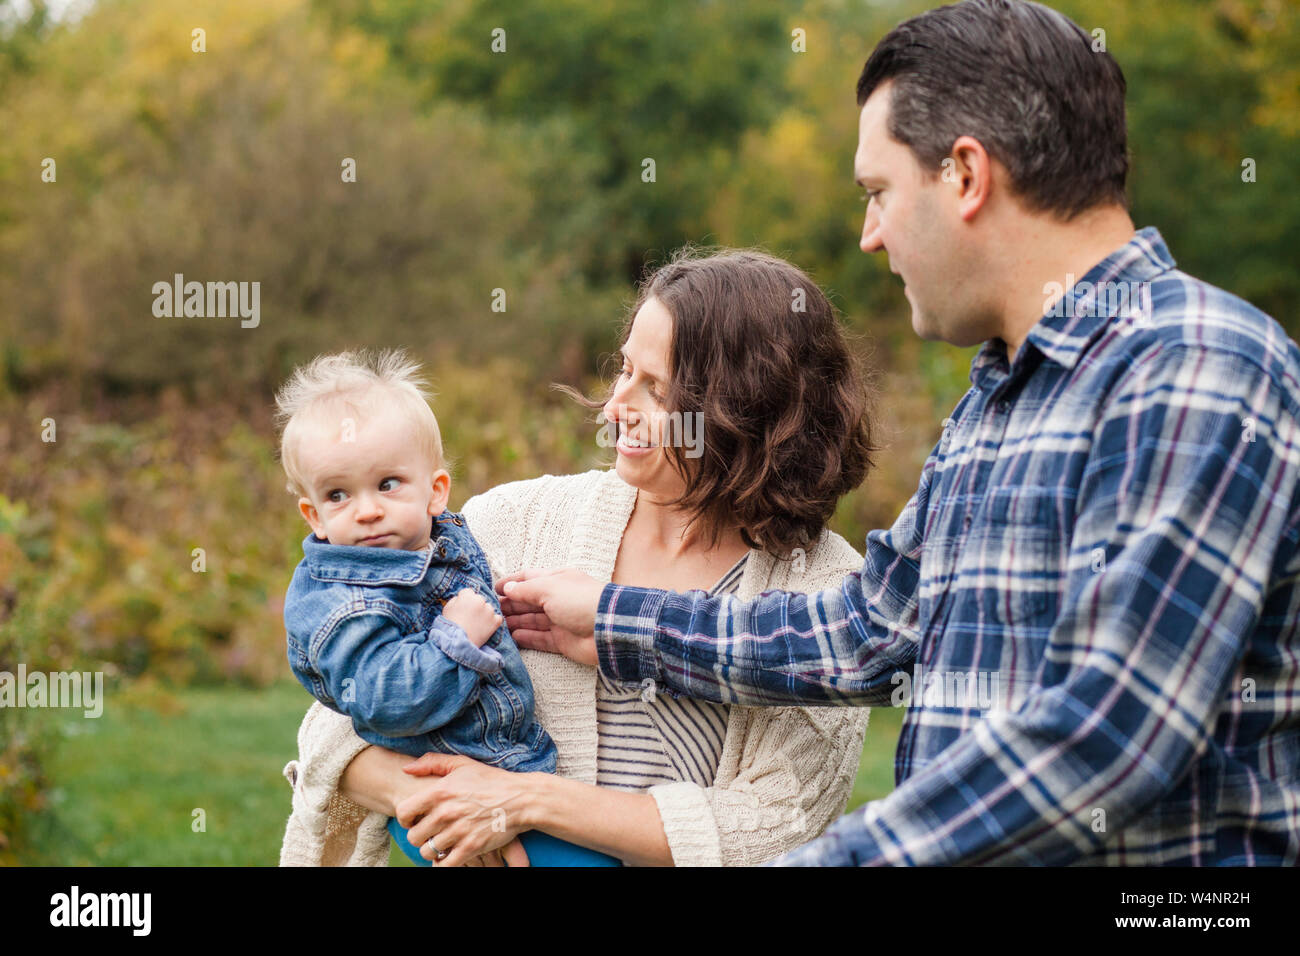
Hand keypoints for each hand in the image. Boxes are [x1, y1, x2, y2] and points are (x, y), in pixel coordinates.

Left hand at [396, 752, 537, 867]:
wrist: (521, 799)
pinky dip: (443, 863)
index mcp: (440, 791)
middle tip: (430, 832)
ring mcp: (458, 831)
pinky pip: (445, 864)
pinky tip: (450, 854)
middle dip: (419, 836)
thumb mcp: (462, 764)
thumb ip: (432, 762)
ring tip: (441, 843)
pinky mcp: (471, 847)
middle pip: (414, 836)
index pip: (404, 812)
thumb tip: (406, 769)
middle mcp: (446, 812)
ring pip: (427, 852)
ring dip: (432, 849)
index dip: (405, 818)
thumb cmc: (491, 780)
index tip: (415, 819)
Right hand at [441, 588, 502, 647]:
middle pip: (479, 599)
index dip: (464, 600)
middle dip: (475, 606)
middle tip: (469, 618)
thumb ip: (455, 599)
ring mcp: (490, 611)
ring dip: (484, 613)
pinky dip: (492, 622)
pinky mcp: (496, 621)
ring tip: (476, 624)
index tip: (462, 608)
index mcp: (468, 596)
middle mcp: (481, 601)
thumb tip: (461, 598)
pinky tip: (484, 627)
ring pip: (488, 608)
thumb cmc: (450, 626)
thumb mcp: (447, 608)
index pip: (468, 592)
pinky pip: (497, 618)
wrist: (458, 644)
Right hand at [497, 568, 601, 666]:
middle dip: (510, 604)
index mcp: (557, 580)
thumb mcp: (549, 588)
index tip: (493, 589)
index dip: (511, 583)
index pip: (529, 578)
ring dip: (515, 622)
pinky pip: (540, 639)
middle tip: (490, 610)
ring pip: (532, 620)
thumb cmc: (579, 600)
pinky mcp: (562, 641)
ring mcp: (560, 620)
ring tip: (496, 625)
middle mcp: (558, 599)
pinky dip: (527, 638)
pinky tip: (513, 638)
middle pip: (528, 601)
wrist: (608, 628)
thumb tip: (508, 588)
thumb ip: (526, 589)